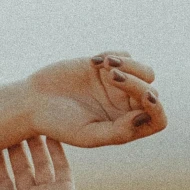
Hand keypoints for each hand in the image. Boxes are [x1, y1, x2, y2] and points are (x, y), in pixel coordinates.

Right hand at [25, 52, 165, 145]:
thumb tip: (143, 116)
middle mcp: (126, 106)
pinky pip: (126, 55)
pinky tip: (92, 62)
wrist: (32, 102)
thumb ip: (117, 132)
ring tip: (105, 64)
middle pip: (151, 92)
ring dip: (131, 65)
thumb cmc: (57, 124)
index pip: (157, 119)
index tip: (145, 97)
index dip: (157, 108)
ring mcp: (119, 85)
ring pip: (145, 72)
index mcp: (125, 126)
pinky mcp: (107, 66)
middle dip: (135, 82)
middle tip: (111, 76)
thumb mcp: (86, 135)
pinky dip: (114, 55)